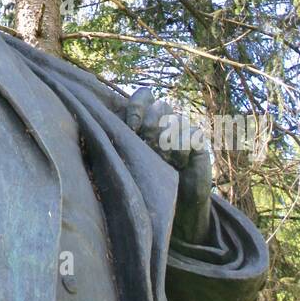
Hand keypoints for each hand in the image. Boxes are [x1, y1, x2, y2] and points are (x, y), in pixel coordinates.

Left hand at [125, 86, 212, 245]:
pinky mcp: (198, 141)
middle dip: (150, 127)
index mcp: (146, 117)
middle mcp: (165, 119)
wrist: (172, 205)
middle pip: (159, 106)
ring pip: (175, 120)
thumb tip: (101, 121)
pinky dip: (181, 150)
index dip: (137, 107)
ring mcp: (183, 128)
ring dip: (165, 142)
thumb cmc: (143, 181)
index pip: (144, 95)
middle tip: (148, 149)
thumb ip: (119, 137)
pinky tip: (178, 165)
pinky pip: (190, 134)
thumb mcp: (127, 157)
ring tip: (162, 161)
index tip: (131, 129)